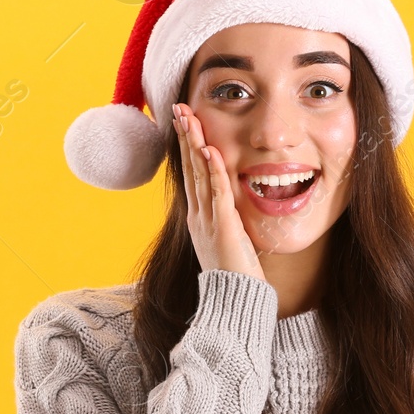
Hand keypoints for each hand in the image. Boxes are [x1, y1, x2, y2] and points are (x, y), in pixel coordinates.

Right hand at [173, 102, 265, 280]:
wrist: (232, 304)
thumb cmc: (235, 278)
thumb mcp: (228, 242)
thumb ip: (227, 223)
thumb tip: (231, 210)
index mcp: (199, 217)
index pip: (191, 174)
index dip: (186, 147)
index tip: (184, 123)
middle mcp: (198, 215)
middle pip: (189, 168)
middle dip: (184, 136)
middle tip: (178, 109)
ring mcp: (208, 220)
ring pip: (199, 174)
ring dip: (193, 143)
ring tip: (188, 118)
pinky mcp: (223, 227)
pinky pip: (217, 192)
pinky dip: (214, 170)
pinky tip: (209, 150)